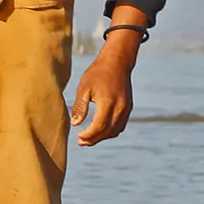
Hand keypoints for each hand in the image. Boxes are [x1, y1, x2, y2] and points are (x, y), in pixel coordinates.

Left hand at [69, 28, 143, 145]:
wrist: (117, 62)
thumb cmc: (97, 73)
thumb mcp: (84, 87)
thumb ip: (79, 106)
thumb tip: (75, 124)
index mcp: (108, 102)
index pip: (98, 126)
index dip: (88, 135)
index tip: (78, 137)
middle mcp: (120, 107)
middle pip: (107, 132)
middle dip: (93, 139)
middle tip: (80, 142)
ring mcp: (126, 109)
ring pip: (115, 131)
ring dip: (102, 137)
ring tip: (88, 138)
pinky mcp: (128, 108)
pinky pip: (120, 126)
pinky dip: (110, 132)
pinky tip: (100, 131)